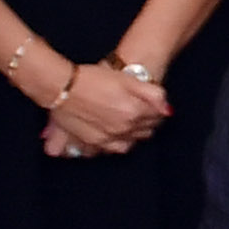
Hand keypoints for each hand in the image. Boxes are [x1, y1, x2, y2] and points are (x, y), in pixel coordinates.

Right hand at [50, 60, 164, 152]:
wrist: (61, 87)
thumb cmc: (93, 79)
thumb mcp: (127, 79)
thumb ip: (152, 94)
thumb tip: (168, 110)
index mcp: (134, 112)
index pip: (156, 118)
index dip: (157, 111)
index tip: (154, 107)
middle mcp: (123, 129)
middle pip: (145, 131)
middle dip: (148, 124)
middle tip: (144, 115)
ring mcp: (107, 138)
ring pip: (131, 143)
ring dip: (134, 135)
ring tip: (130, 124)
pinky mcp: (93, 142)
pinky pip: (112, 149)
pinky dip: (118, 144)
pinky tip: (116, 136)